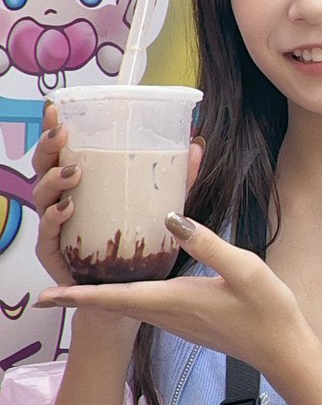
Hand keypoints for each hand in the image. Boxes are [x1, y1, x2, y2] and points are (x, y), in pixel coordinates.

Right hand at [32, 109, 204, 289]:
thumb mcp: (161, 206)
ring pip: (42, 196)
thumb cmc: (135, 245)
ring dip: (53, 180)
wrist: (124, 294)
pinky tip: (68, 208)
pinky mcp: (54, 253)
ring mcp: (54, 227)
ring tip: (73, 172)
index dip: (53, 128)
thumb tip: (196, 145)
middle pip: (43, 167)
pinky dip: (54, 219)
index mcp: (80, 182)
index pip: (62, 150)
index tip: (56, 109)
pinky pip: (47, 234)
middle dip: (49, 148)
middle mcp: (61, 200)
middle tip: (63, 135)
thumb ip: (178, 178)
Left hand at [36, 214, 308, 383]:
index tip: (44, 295)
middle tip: (49, 285)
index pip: (115, 298)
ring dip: (102, 294)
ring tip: (78, 278)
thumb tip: (169, 218)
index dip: (78, 295)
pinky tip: (128, 280)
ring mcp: (177, 320)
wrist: (284, 350)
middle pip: (113, 303)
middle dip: (80, 294)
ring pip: (129, 305)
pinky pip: (146, 305)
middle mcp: (168, 313)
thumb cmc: (268, 310)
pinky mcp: (187, 320)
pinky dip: (127, 294)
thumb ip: (205, 242)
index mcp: (174, 300)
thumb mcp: (242, 268)